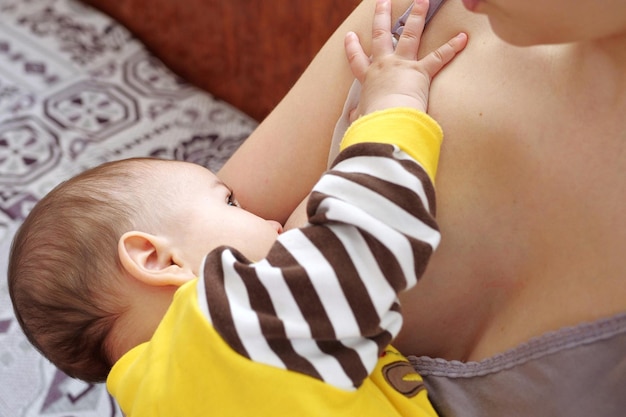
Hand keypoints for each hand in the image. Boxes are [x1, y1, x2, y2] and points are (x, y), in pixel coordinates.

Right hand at [345, 0, 467, 119]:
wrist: (387, 119)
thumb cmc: (373, 121)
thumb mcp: (361, 117)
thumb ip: (358, 114)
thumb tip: (354, 116)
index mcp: (369, 78)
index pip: (357, 59)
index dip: (353, 47)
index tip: (351, 35)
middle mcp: (384, 66)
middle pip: (381, 35)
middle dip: (382, 16)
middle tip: (383, 3)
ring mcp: (402, 65)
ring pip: (410, 35)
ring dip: (416, 16)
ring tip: (422, 1)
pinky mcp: (421, 72)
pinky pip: (438, 57)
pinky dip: (452, 47)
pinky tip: (463, 37)